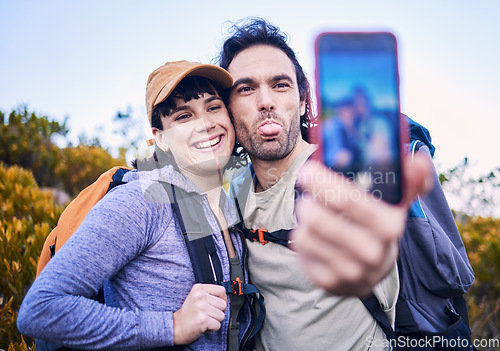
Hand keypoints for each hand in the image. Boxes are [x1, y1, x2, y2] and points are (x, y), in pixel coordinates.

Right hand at [173, 284, 227, 344]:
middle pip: (223, 304)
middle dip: (218, 312)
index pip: (221, 290)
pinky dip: (212, 328)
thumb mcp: (195, 297)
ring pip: (222, 316)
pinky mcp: (203, 320)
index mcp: (199, 288)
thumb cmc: (187, 314)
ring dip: (214, 321)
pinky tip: (203, 326)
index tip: (217, 305)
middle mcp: (200, 296)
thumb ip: (209, 294)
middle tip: (207, 315)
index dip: (223, 299)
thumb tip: (225, 299)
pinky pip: (218, 325)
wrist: (174, 327)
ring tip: (204, 320)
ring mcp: (202, 308)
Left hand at [291, 154, 432, 295]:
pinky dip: (302, 235)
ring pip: (307, 232)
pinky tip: (314, 235)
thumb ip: (407, 180)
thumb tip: (418, 160)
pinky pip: (301, 248)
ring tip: (313, 211)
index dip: (325, 183)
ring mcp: (349, 270)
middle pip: (321, 219)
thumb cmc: (378, 227)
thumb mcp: (395, 204)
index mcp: (389, 227)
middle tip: (305, 185)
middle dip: (308, 199)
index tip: (308, 170)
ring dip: (305, 215)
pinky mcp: (329, 282)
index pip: (350, 201)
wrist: (372, 273)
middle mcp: (371, 252)